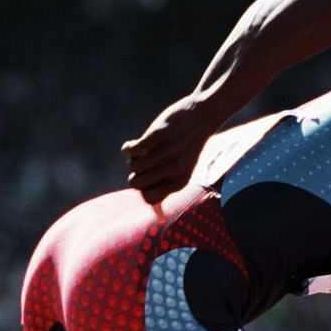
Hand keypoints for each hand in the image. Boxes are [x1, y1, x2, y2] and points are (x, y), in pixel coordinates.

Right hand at [121, 96, 217, 216]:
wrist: (202, 115)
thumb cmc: (188, 145)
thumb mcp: (183, 169)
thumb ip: (167, 186)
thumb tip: (157, 214)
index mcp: (180, 181)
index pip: (149, 198)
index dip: (142, 190)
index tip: (145, 179)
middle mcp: (174, 169)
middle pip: (136, 183)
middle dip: (133, 173)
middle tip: (140, 163)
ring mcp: (166, 152)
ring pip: (133, 166)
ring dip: (132, 159)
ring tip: (140, 152)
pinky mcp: (158, 135)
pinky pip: (132, 150)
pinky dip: (128, 148)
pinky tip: (131, 145)